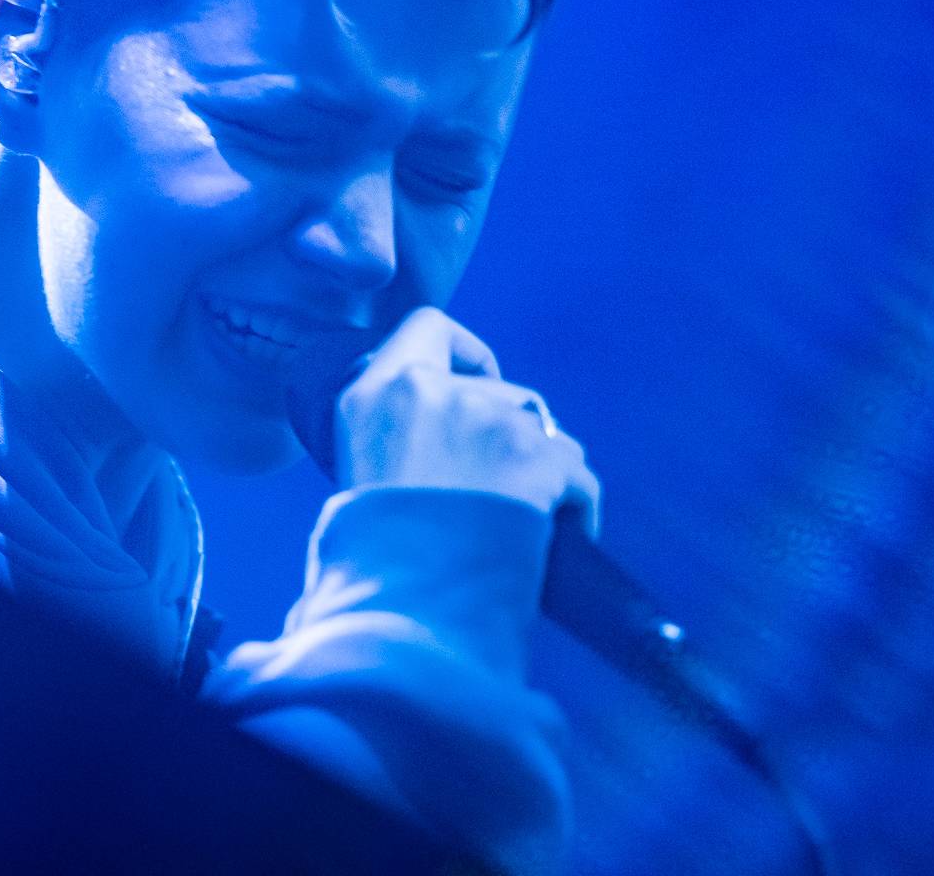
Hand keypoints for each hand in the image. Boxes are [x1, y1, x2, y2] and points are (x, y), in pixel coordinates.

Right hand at [333, 306, 600, 534]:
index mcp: (373, 395)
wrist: (402, 606)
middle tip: (500, 482)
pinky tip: (564, 532)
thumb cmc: (372, 556)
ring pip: (545, 431)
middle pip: (501, 390)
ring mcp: (486, 420)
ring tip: (533, 516)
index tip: (475, 386)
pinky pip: (577, 473)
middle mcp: (431, 392)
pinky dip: (577, 502)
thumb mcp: (356, 475)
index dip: (464, 353)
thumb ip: (387, 438)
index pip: (428, 327)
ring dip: (545, 467)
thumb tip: (428, 447)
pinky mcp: (535, 457)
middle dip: (512, 432)